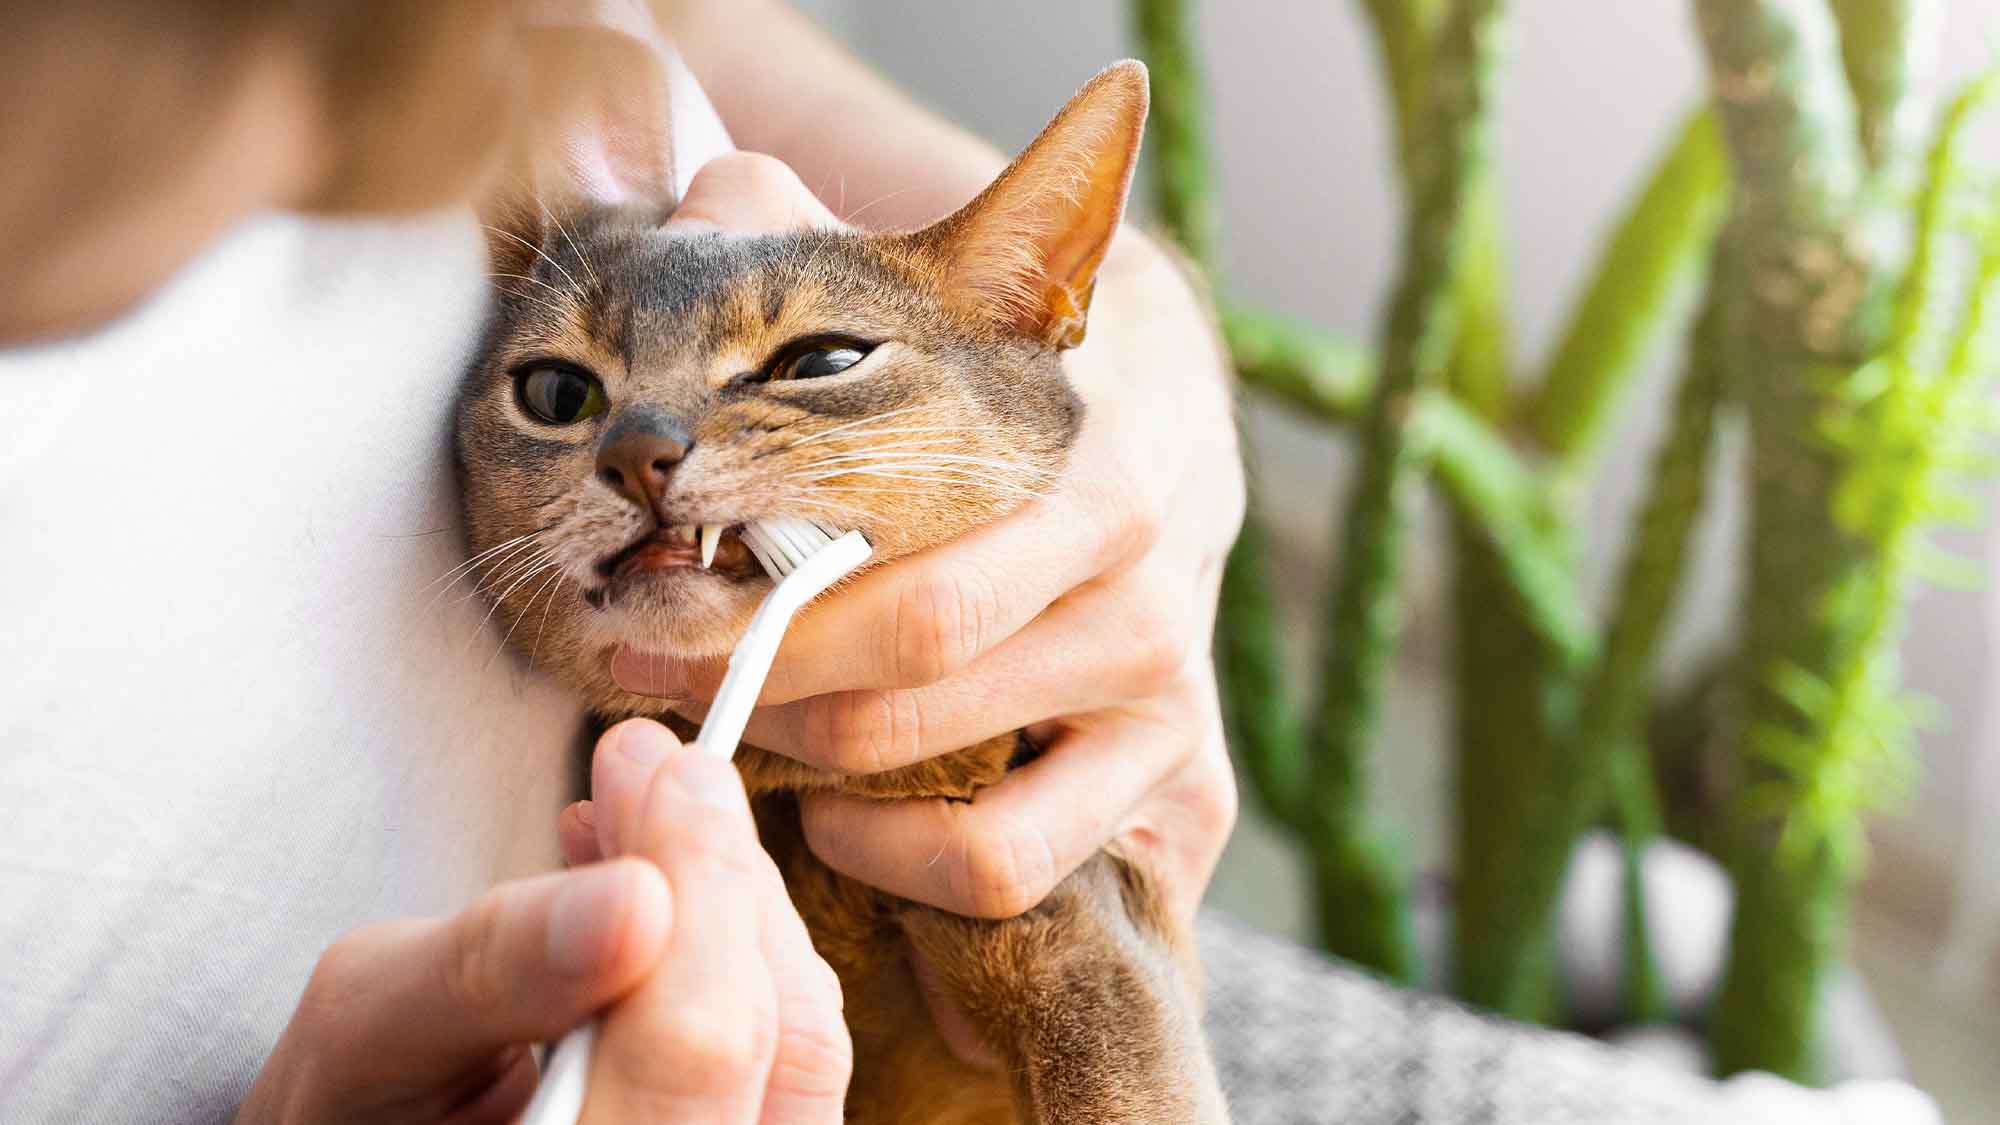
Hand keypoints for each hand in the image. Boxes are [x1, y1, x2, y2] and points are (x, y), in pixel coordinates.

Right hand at [239, 719, 848, 1124]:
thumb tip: (638, 894)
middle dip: (722, 876)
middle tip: (659, 770)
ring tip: (648, 822)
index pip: (695, 1043)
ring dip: (736, 908)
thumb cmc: (347, 1110)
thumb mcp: (369, 1028)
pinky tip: (669, 894)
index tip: (656, 764)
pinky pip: (787, 1058)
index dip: (699, 881)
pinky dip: (738, 959)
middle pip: (780, 1038)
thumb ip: (496, 961)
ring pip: (800, 1043)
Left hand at [607, 152, 1243, 925]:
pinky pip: (1019, 876)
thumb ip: (821, 248)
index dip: (764, 614)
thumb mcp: (939, 300)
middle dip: (754, 687)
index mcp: (1105, 480)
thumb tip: (716, 192)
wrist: (1168, 420)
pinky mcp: (1182, 794)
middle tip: (655, 664)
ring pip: (969, 816)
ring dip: (821, 784)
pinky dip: (912, 866)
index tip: (652, 597)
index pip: (916, 588)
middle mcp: (1151, 606)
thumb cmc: (1013, 378)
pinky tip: (847, 815)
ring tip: (750, 736)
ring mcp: (1172, 712)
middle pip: (914, 690)